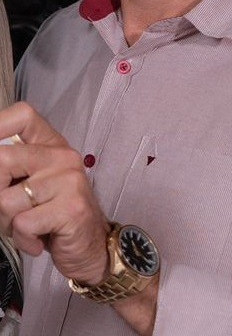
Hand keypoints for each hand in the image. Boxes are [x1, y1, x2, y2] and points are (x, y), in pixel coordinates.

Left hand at [0, 101, 110, 284]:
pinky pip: (22, 223)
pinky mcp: (71, 207)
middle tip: (9, 211)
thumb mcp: (33, 184)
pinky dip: (23, 239)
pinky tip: (38, 240)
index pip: (23, 116)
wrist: (91, 246)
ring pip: (5, 199)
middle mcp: (62, 156)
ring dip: (7, 223)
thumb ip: (12, 169)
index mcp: (52, 145)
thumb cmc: (54, 215)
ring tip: (28, 227)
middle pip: (2, 160)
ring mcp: (68, 180)